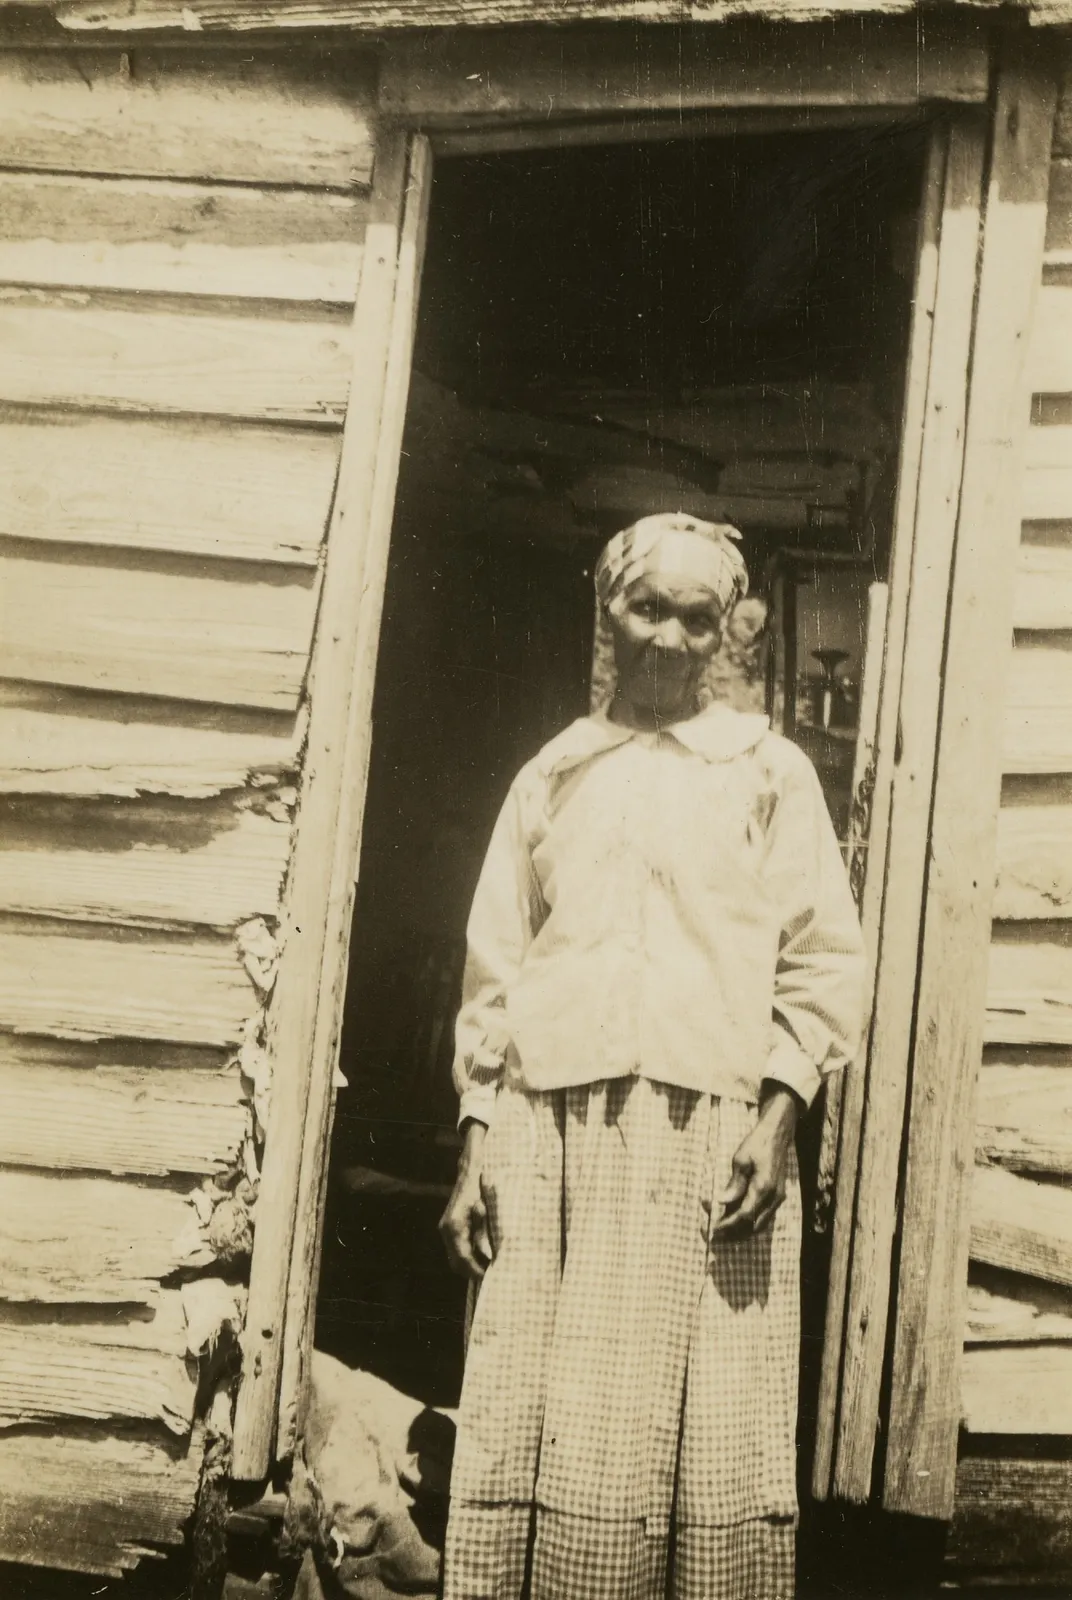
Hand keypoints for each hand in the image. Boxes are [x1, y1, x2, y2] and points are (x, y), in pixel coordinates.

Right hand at [439, 1120, 492, 1279]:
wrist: (471, 1167)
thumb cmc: (482, 1185)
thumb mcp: (488, 1206)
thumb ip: (485, 1230)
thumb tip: (489, 1253)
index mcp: (455, 1225)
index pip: (463, 1258)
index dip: (476, 1271)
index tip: (490, 1277)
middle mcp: (446, 1228)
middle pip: (456, 1263)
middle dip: (473, 1272)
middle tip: (493, 1276)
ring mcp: (446, 1227)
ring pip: (455, 1257)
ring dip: (470, 1265)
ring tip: (489, 1268)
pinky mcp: (449, 1226)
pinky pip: (456, 1248)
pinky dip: (467, 1256)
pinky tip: (483, 1255)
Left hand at [712, 1085, 799, 1239]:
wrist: (777, 1134)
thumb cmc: (757, 1143)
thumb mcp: (741, 1160)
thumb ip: (734, 1184)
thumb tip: (722, 1202)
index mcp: (764, 1187)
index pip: (744, 1214)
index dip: (728, 1224)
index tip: (714, 1228)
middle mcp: (774, 1197)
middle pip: (753, 1225)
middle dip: (734, 1233)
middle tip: (716, 1235)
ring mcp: (778, 1198)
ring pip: (760, 1224)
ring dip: (742, 1231)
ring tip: (724, 1233)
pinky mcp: (778, 1196)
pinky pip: (764, 1217)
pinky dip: (751, 1223)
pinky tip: (737, 1222)